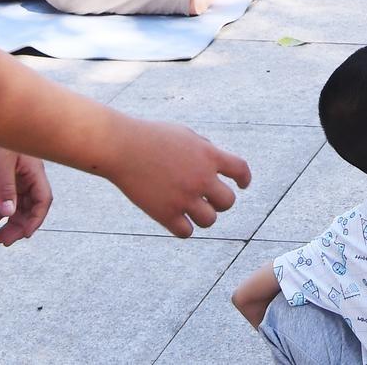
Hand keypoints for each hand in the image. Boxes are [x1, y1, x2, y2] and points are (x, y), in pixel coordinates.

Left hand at [0, 140, 52, 246]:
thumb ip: (5, 190)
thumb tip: (9, 214)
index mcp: (34, 171)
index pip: (42, 200)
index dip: (35, 220)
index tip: (23, 236)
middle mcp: (30, 174)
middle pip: (32, 205)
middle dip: (20, 225)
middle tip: (3, 241)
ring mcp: (20, 173)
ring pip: (22, 202)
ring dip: (13, 219)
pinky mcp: (9, 172)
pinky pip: (12, 195)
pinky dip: (5, 208)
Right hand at [107, 120, 250, 237]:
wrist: (122, 147)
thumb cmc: (150, 136)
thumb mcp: (184, 135)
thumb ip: (203, 148)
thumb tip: (215, 164)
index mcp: (209, 155)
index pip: (240, 170)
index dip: (244, 179)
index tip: (242, 185)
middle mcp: (201, 178)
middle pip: (228, 201)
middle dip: (220, 201)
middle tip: (209, 200)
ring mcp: (184, 197)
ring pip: (209, 220)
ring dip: (204, 217)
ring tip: (193, 211)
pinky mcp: (165, 213)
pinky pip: (186, 232)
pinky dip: (184, 228)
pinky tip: (177, 221)